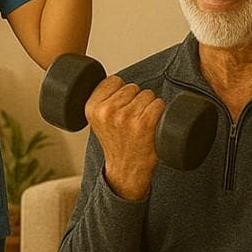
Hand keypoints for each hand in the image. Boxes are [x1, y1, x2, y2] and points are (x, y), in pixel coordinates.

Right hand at [85, 76, 163, 200]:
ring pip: (147, 94)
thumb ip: (103, 100)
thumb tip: (119, 81)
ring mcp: (126, 117)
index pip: (114, 81)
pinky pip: (158, 104)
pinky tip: (151, 124)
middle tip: (131, 120)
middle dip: (135, 100)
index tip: (120, 108)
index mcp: (92, 108)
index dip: (121, 93)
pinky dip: (159, 112)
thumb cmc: (116, 144)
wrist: (126, 170)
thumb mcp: (98, 121)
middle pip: (132, 87)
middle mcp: (107, 111)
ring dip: (148, 106)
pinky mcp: (144, 124)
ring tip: (140, 124)